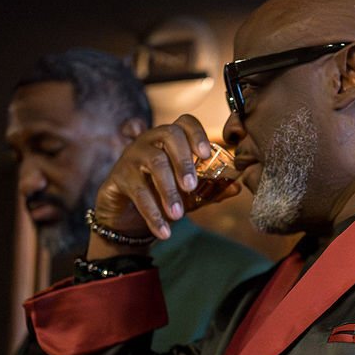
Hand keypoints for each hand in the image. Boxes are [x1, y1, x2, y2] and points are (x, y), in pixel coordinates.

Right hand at [92, 115, 233, 257]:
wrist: (128, 217)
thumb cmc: (161, 195)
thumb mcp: (189, 195)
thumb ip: (211, 189)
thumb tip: (236, 187)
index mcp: (169, 139)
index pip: (184, 122)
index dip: (197, 133)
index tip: (206, 154)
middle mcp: (150, 141)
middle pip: (169, 134)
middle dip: (184, 160)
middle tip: (191, 186)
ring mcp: (132, 156)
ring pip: (154, 163)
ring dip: (168, 190)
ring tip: (178, 215)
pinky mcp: (118, 177)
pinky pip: (138, 191)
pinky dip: (152, 214)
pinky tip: (164, 231)